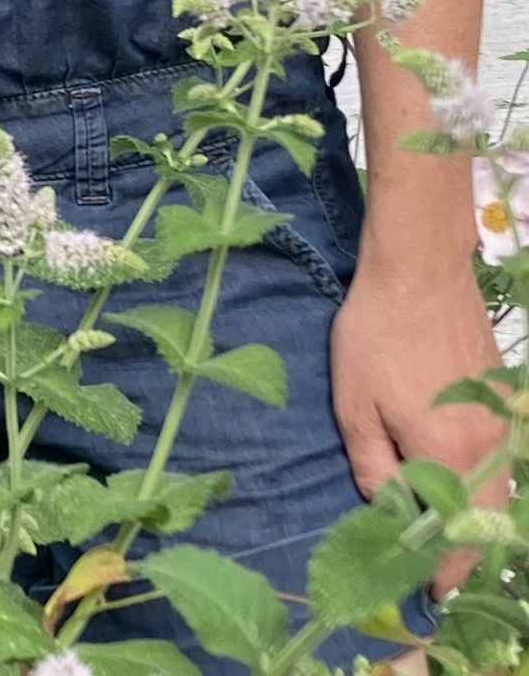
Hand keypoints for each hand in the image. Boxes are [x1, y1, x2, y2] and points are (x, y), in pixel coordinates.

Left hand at [329, 255, 506, 592]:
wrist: (420, 269)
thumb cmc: (377, 334)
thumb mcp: (354, 402)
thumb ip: (372, 464)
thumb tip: (385, 508)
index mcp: (450, 456)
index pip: (456, 536)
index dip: (444, 570)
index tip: (432, 591)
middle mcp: (489, 446)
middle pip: (488, 519)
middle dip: (466, 550)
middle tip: (440, 566)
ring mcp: (504, 419)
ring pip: (503, 487)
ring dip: (480, 515)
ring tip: (449, 529)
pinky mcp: (507, 395)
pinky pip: (506, 455)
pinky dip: (490, 478)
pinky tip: (465, 475)